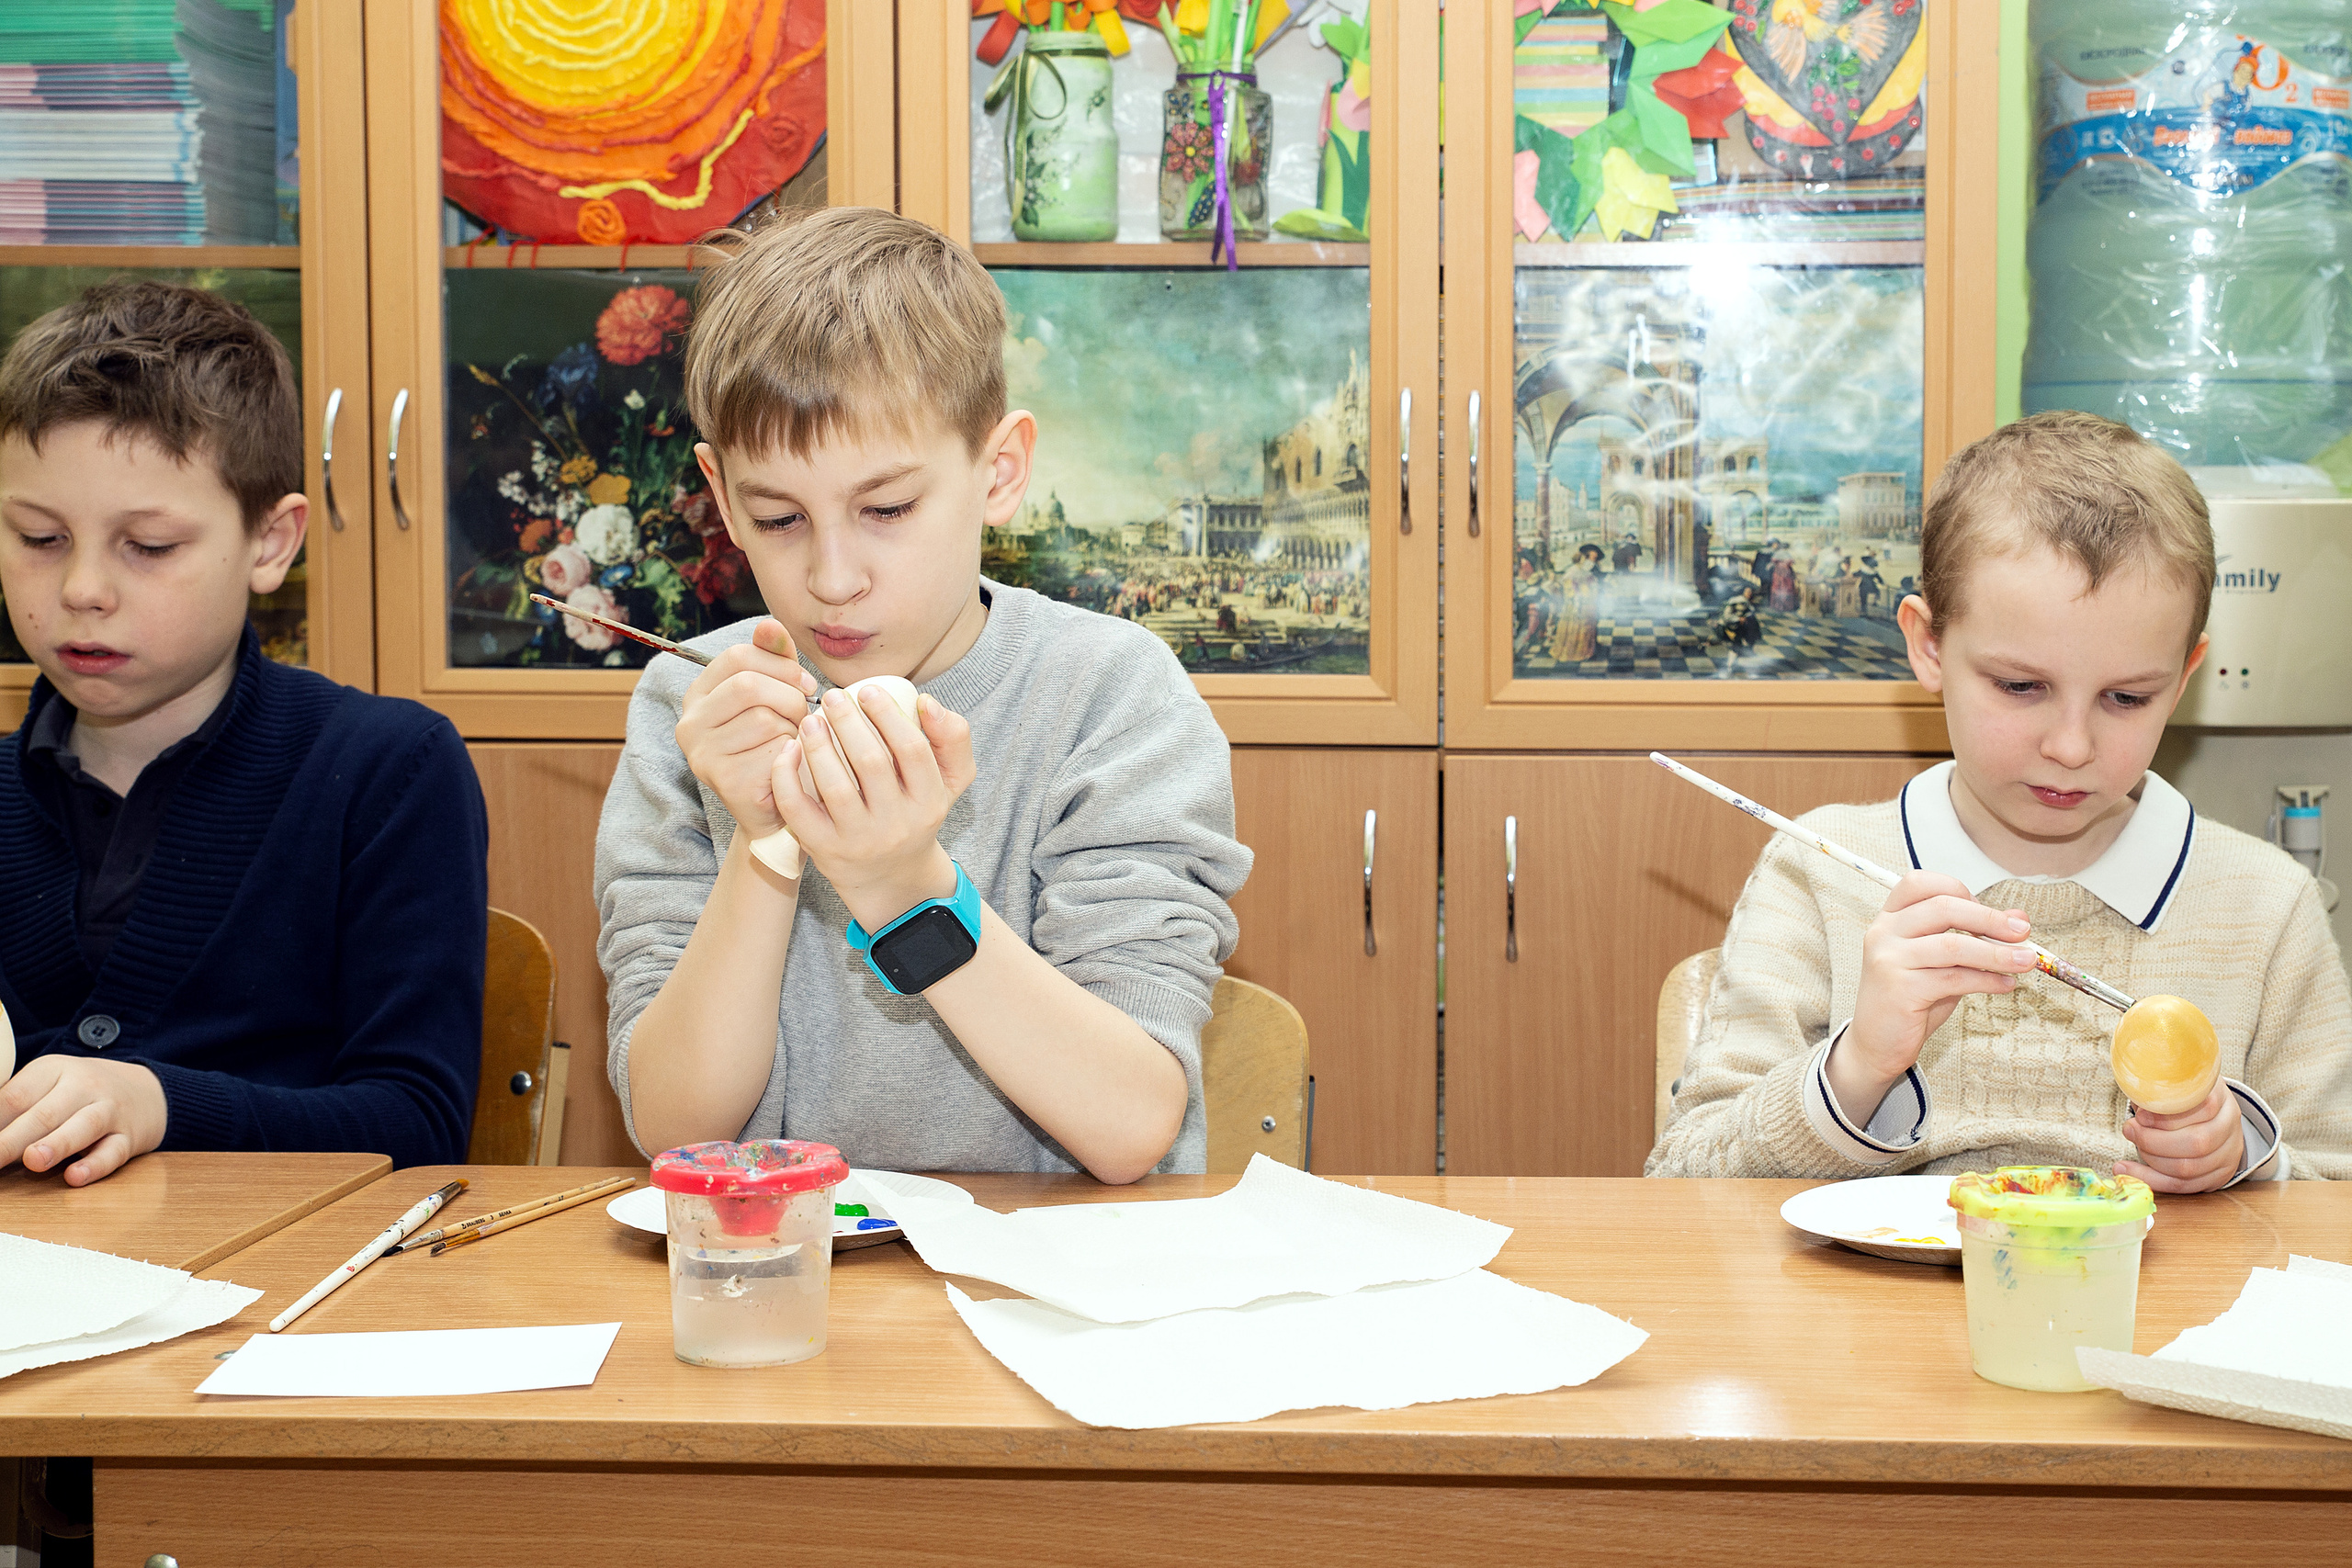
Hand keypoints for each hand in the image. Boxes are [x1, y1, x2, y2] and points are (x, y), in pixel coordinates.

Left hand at [0, 1055, 168, 1184]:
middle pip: (45, 1113)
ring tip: (33, 1160)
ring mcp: (111, 1111)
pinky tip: (75, 1176)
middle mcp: (84, 1087)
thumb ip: (16, 1106)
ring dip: (57, 1144)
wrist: (147, 1091)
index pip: (16, 1096)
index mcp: (54, 1070)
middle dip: (12, 1139)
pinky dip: (95, 1165)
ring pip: (84, 1126)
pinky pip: (114, 1152)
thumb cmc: (81, 1094)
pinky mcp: (130, 1137)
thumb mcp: (48, 1084)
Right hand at [673, 619, 819, 840]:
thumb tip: (771, 623)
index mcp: (699, 694)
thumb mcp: (776, 694)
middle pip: (748, 685)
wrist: (779, 809)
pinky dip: (794, 756)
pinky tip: (791, 765)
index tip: (806, 683)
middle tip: (805, 715)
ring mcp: (702, 754)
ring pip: (764, 719)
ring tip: (794, 743)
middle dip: (790, 696)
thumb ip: (773, 658)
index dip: (781, 664)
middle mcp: (690, 722)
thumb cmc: (778, 744)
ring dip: (794, 729)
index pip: (738, 656)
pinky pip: (774, 751)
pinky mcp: (724, 781)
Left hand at [775, 683, 976, 929]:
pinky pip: (799, 809)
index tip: (867, 689)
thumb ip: (952, 738)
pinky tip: (789, 750)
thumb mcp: (950, 782)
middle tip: (832, 696)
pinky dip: (787, 777)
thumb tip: (925, 701)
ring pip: (835, 786)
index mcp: (929, 802)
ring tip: (810, 720)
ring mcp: (858, 840)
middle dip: (848, 722)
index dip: (887, 714)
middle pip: (871, 763)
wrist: (891, 878)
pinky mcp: (825, 850)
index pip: (911, 750)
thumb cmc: (916, 814)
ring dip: (818, 745)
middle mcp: (896, 824)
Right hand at [1831, 871, 2038, 1114]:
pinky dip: (1988, 980)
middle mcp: (1884, 933)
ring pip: (1954, 945)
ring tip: (2026, 961)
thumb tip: (2018, 919)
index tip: (1989, 911)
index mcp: (1889, 919)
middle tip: (2023, 933)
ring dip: (1997, 953)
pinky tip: (2004, 984)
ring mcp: (1888, 959)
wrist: (1876, 1044)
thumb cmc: (1910, 1001)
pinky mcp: (1900, 989)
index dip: (1959, 890)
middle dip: (1990, 919)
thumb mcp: (1943, 963)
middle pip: (1943, 908)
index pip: (1920, 883)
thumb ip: (1972, 939)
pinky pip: (1954, 978)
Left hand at [2119, 1082, 2244, 1193]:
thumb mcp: (2174, 1084)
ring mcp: (2228, 1153)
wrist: (2211, 1115)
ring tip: (2132, 1145)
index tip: (2140, 1116)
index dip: (2168, 1116)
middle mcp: (2230, 1126)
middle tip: (2130, 1130)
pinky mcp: (2219, 1175)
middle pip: (2197, 1143)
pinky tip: (2126, 1170)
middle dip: (2154, 1141)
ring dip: (2151, 1160)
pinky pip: (2183, 1185)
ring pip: (2189, 1168)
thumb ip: (2158, 1088)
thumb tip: (2137, 1099)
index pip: (2204, 1109)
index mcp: (2221, 1096)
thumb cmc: (2182, 1097)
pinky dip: (2152, 1180)